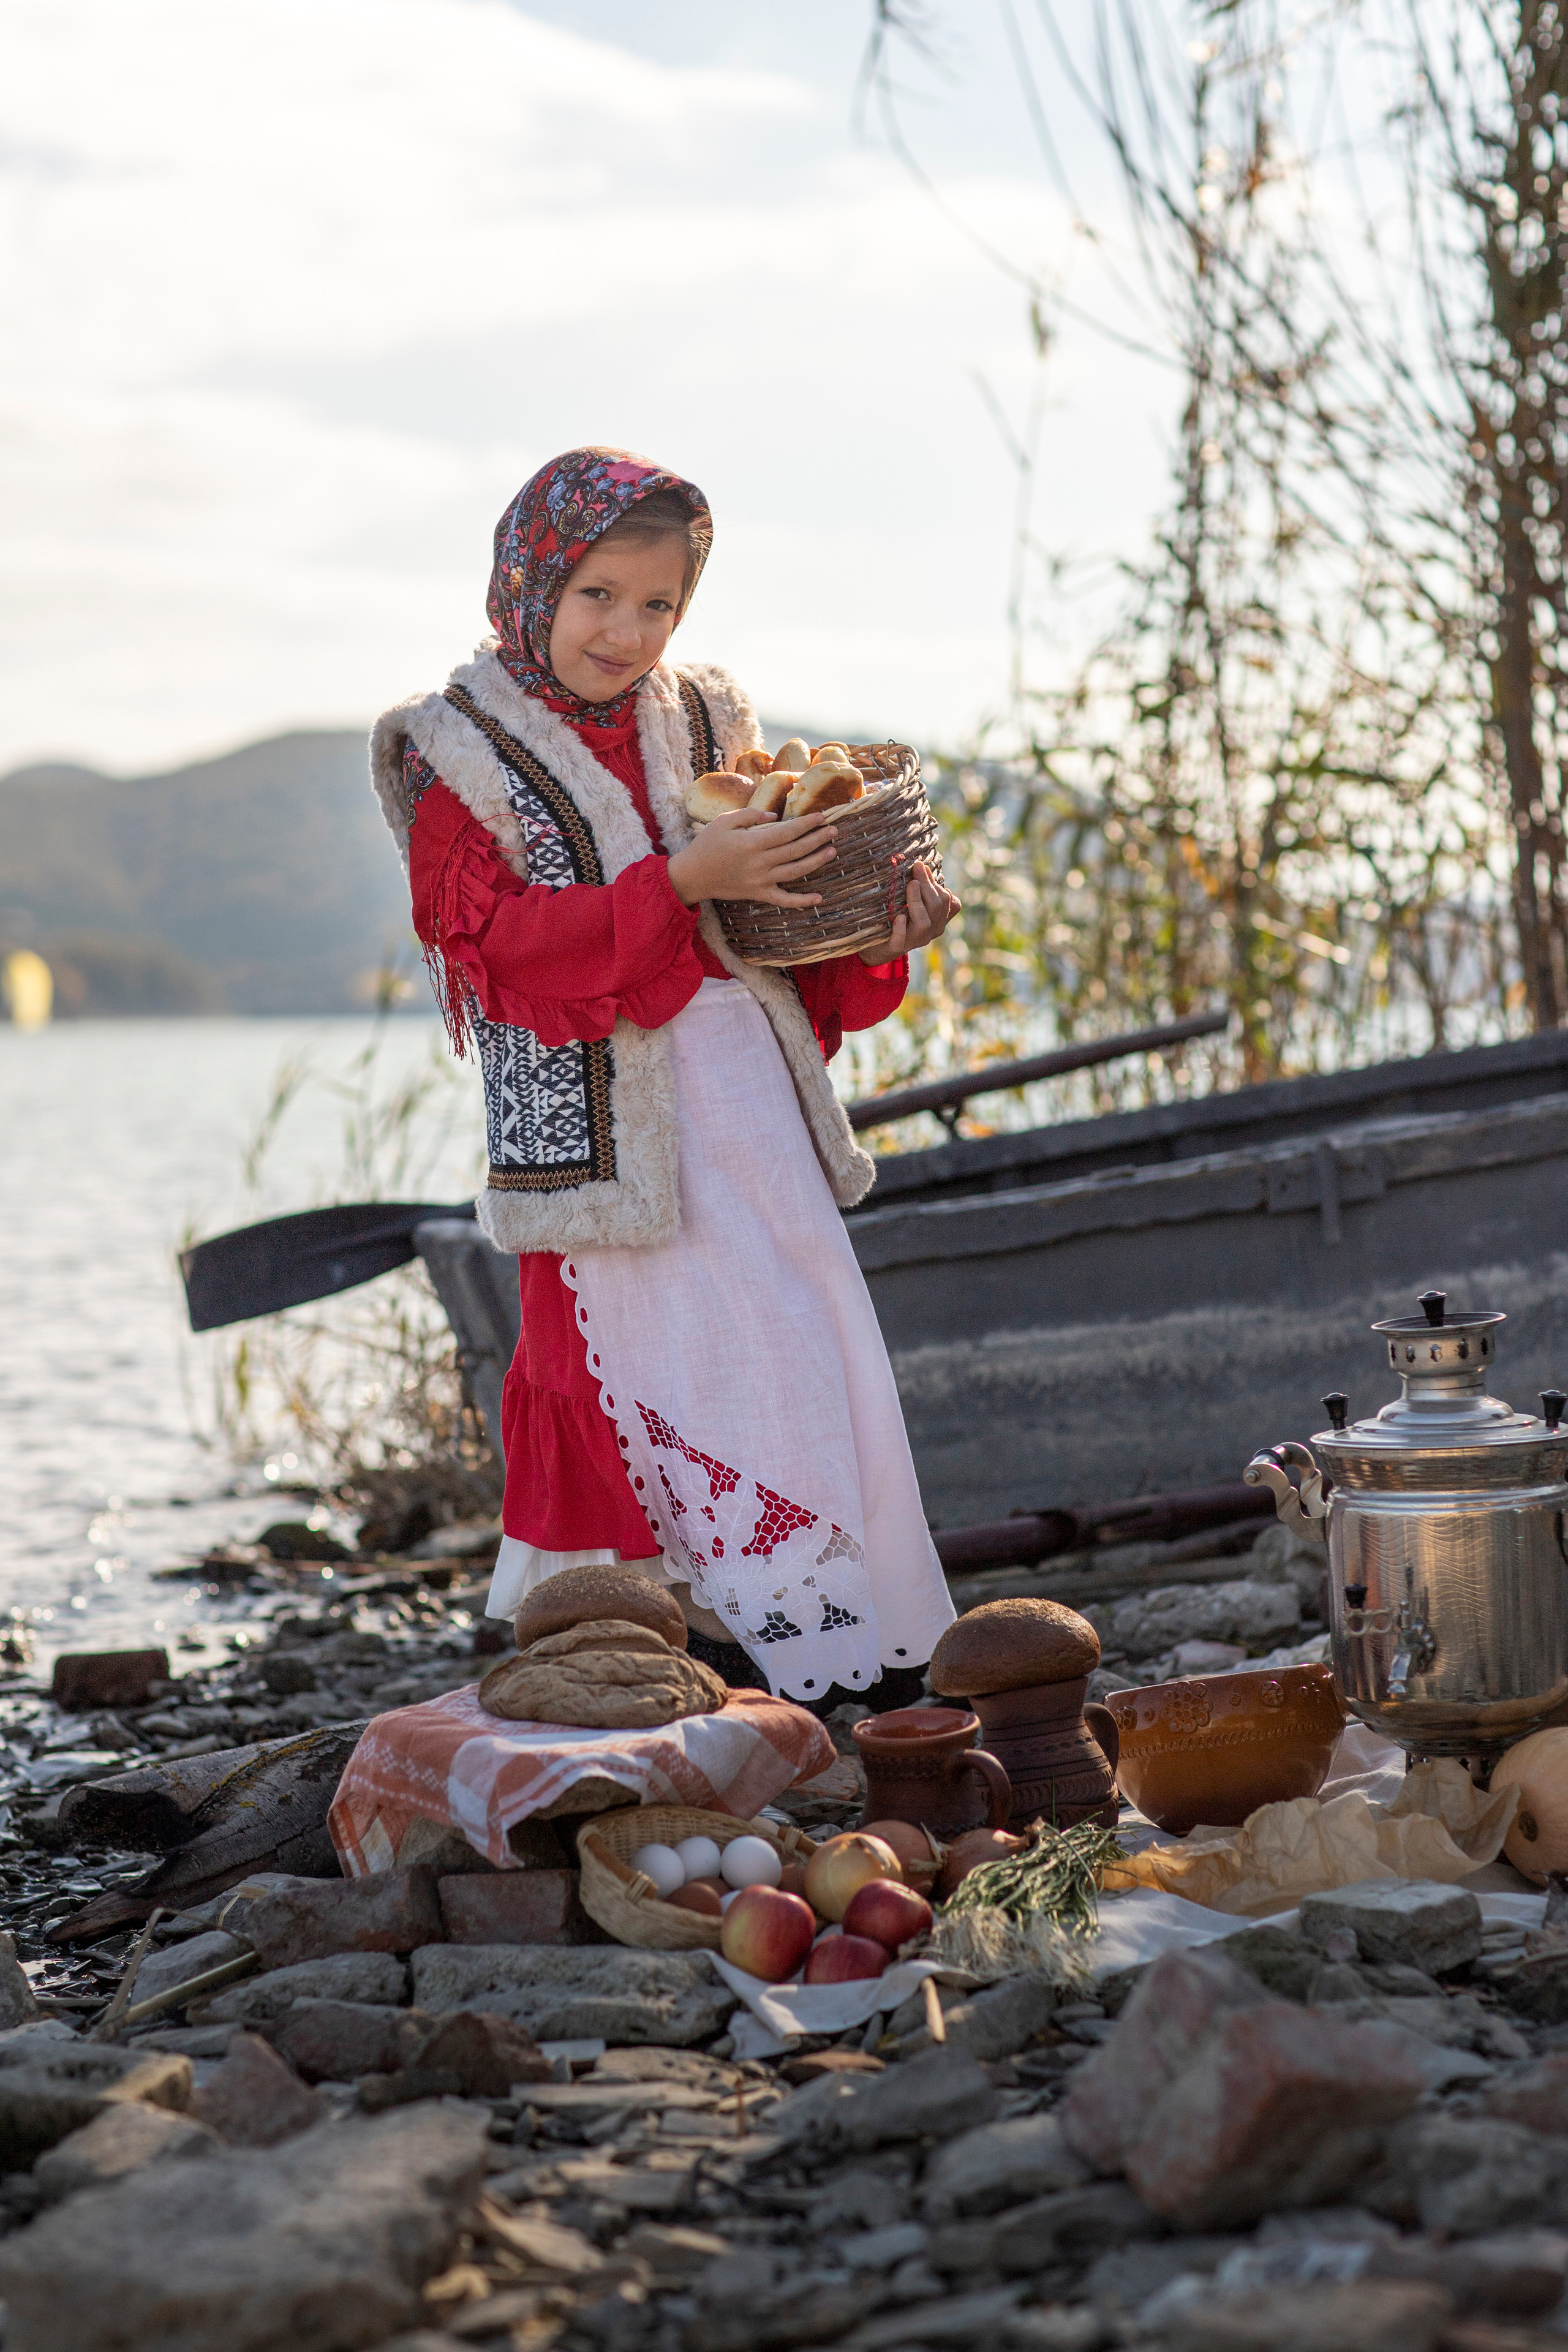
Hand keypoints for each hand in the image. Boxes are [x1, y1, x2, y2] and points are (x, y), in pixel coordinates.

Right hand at [666, 808, 838, 907]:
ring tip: (831, 851)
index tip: (821, 816)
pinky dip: (802, 901)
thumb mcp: (724, 821)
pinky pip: (784, 900)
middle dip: (817, 839)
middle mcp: (760, 863)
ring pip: (795, 872)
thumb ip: (751, 814)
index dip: (807, 824)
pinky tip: (818, 898)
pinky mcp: (758, 894)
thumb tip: (776, 816)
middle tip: (835, 830)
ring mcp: (761, 881)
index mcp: (752, 842)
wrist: (692, 875)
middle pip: (796, 850)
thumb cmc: (707, 845)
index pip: (788, 832)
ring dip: (816, 862)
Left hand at [865, 861, 960, 962]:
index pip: (948, 901)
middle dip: (927, 885)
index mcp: (938, 919)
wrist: (878, 946)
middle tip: (917, 868)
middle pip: (937, 907)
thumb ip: (921, 888)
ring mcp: (915, 940)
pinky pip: (901, 940)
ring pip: (924, 922)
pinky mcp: (896, 947)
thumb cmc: (898, 917)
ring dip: (917, 901)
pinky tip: (899, 917)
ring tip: (912, 885)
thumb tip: (921, 864)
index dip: (936, 883)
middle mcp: (931, 930)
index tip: (922, 866)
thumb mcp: (913, 902)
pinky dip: (901, 928)